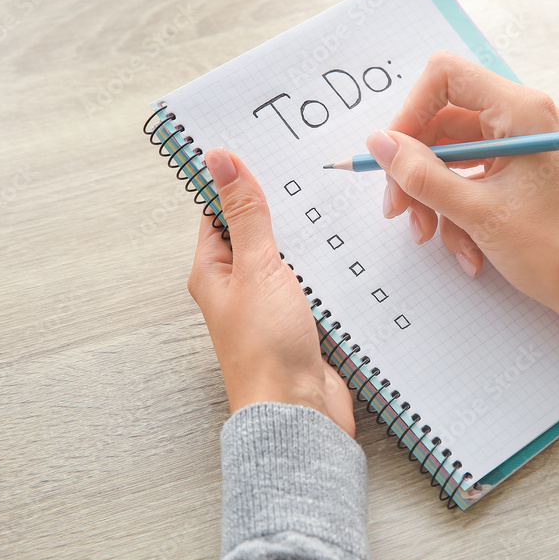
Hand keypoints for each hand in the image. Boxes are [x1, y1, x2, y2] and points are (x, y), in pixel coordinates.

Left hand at [187, 148, 354, 435]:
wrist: (299, 412)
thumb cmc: (265, 351)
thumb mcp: (256, 268)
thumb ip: (246, 213)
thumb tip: (220, 160)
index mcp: (213, 270)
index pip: (219, 210)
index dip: (237, 179)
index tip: (260, 147)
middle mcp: (239, 286)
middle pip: (258, 231)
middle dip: (281, 206)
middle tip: (306, 172)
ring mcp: (271, 304)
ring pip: (290, 256)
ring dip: (308, 238)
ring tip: (331, 208)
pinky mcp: (301, 320)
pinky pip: (313, 282)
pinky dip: (327, 267)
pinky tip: (345, 253)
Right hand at [367, 52, 558, 364]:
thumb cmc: (558, 251)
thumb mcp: (476, 212)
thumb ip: (421, 174)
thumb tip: (380, 143)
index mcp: (521, 111)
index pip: (444, 77)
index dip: (409, 113)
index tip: (393, 157)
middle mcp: (521, 119)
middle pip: (441, 122)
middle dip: (416, 169)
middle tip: (399, 209)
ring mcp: (519, 147)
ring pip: (450, 157)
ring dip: (434, 199)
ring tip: (435, 237)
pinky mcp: (518, 173)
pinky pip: (469, 180)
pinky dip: (457, 212)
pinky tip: (467, 249)